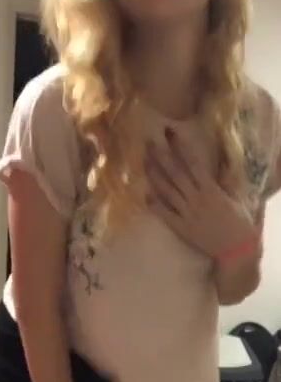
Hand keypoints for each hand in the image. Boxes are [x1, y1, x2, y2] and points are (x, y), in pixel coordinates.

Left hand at [145, 129, 256, 257]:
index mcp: (210, 188)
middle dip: (162, 156)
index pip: (193, 162)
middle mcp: (195, 198)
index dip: (181, 146)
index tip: (171, 132)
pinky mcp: (180, 227)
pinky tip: (144, 193)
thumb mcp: (233, 196)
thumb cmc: (238, 221)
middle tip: (150, 141)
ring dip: (154, 175)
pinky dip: (154, 204)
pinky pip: (164, 213)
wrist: (236, 248)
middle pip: (175, 173)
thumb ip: (223, 179)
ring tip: (143, 161)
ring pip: (166, 190)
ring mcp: (186, 213)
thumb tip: (218, 162)